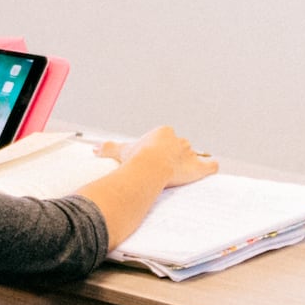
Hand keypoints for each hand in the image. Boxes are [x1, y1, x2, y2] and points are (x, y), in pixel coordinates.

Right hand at [92, 126, 212, 231]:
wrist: (148, 167)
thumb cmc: (134, 158)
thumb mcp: (120, 150)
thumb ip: (108, 148)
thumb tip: (93, 148)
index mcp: (163, 133)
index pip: (166, 138)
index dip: (161, 149)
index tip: (154, 159)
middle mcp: (179, 140)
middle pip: (180, 146)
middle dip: (175, 155)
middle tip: (167, 169)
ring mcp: (190, 153)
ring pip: (194, 155)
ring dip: (192, 162)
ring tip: (186, 172)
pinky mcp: (198, 166)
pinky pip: (210, 165)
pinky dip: (211, 167)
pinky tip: (210, 170)